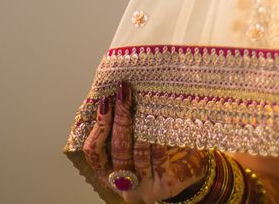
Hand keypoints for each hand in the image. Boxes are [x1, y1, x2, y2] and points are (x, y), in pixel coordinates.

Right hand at [82, 80, 208, 202]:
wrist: (184, 181)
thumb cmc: (151, 161)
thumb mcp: (129, 151)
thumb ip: (121, 131)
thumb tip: (118, 94)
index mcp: (108, 175)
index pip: (93, 152)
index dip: (97, 127)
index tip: (104, 101)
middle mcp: (124, 185)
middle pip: (118, 149)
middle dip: (120, 117)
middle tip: (124, 91)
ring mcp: (145, 186)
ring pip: (138, 154)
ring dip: (139, 127)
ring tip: (143, 104)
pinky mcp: (166, 185)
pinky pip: (160, 159)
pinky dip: (158, 140)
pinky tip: (160, 122)